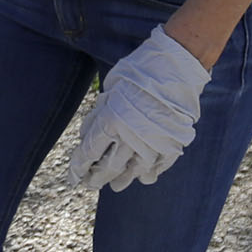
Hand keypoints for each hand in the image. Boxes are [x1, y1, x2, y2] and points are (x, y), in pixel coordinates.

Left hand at [67, 26, 214, 193]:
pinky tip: (143, 178)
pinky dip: (150, 173)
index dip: (79, 167)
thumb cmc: (141, 71)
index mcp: (111, 121)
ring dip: (123, 180)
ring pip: (134, 171)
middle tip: (91, 185)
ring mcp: (153, 143)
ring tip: (115, 187)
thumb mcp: (111, 89)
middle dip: (97, 178)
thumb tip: (88, 134)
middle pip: (109, 167)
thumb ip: (99, 114)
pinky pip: (159, 165)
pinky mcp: (172, 143)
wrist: (178, 65)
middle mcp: (130, 137)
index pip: (89, 152)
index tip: (73, 177)